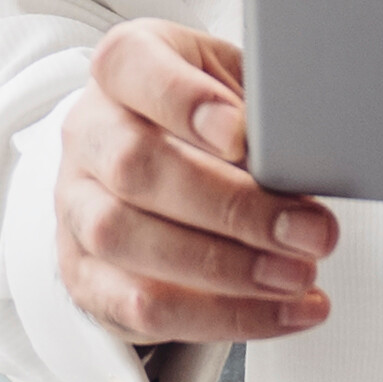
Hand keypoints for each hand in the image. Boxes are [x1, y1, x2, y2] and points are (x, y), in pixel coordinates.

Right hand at [53, 19, 341, 342]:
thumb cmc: (204, 126)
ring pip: (126, 240)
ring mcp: (76, 206)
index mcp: (124, 70)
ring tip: (297, 276)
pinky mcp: (84, 275)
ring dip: (226, 270)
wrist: (157, 169)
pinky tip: (279, 311)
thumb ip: (260, 111)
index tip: (242, 134)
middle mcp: (88, 134)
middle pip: (135, 167)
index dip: (183, 100)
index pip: (130, 65)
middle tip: (306, 231)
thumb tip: (306, 155)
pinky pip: (139, 306)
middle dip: (232, 208)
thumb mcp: (236, 90)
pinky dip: (220, 316)